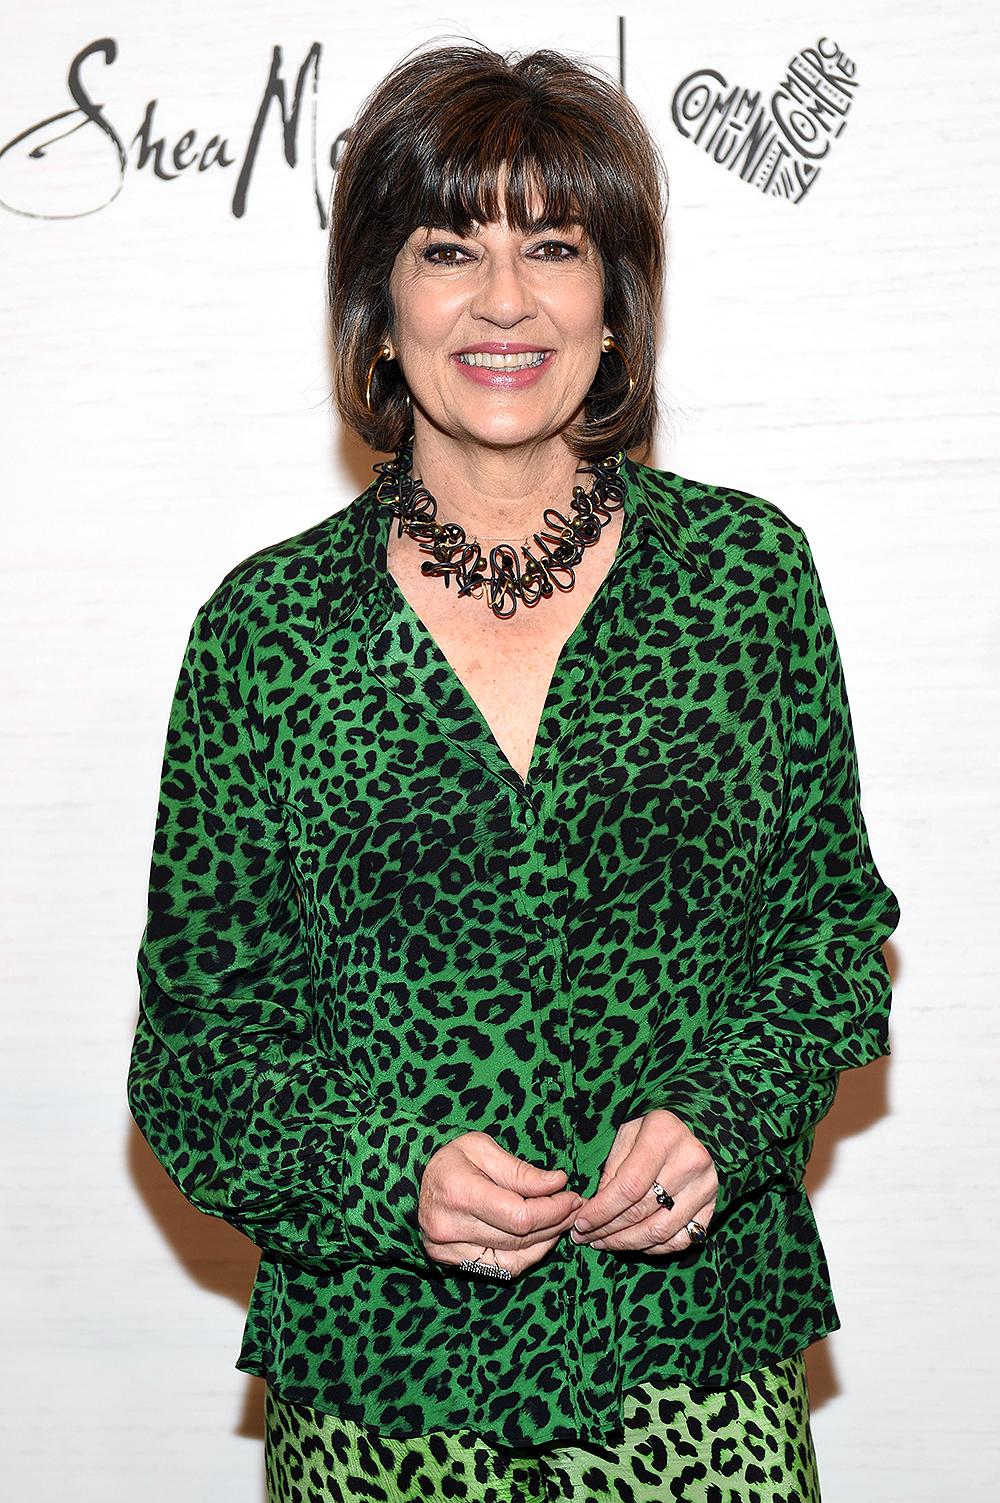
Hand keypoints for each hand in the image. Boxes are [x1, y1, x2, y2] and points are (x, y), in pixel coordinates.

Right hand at [419, 1131, 582, 1276]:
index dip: (553, 1210)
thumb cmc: (451, 1160)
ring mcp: (448, 1250)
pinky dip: (527, 1256)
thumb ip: (520, 1171)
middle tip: (573, 1206)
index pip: (519, 1216)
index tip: (571, 1196)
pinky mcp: (451, 1262)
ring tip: (561, 1220)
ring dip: (545, 1241)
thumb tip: (557, 1183)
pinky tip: (540, 1238)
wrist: (413, 1181)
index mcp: (458, 1192)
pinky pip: (501, 1269)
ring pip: (514, 1258)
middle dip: (555, 1222)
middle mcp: (449, 1227)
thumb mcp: (482, 1148)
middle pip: (519, 1237)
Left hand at [571, 1110, 717, 1254]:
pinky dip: (653, 1248)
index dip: (601, 1210)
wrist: (694, 1127)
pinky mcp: (713, 1206)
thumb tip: (594, 1210)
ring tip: (603, 1242)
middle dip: (608, 1229)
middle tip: (585, 1236)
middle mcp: (690, 1161)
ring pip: (660, 1231)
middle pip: (642, 1211)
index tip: (580, 1222)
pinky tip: (633, 1242)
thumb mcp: (626, 1135)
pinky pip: (681, 1240)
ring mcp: (706, 1187)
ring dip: (626, 1243)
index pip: (628, 1186)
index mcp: (664, 1136)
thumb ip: (612, 1171)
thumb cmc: (652, 1130)